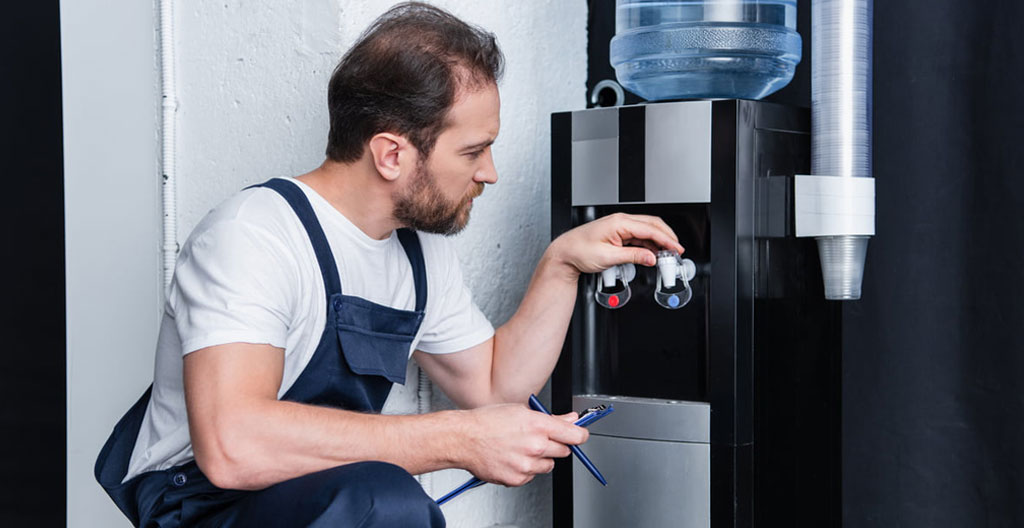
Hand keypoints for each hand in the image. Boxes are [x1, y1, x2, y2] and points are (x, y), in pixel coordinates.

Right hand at [458, 404, 586, 486]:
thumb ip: (550, 418)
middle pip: (564, 451)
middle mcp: (535, 446)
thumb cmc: (487, 422)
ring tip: (521, 448)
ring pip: (548, 465)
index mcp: (538, 425)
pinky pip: (532, 476)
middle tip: (540, 439)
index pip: (575, 435)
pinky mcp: (517, 478)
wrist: (464, 439)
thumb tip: (570, 419)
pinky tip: (512, 458)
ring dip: (541, 459)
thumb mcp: (520, 410)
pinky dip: (526, 469)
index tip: (580, 435)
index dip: (580, 434)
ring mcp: (527, 464)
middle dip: (556, 445)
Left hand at [548, 213, 683, 277]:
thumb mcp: (608, 258)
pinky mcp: (617, 234)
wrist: (565, 253)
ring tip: (667, 254)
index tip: (676, 248)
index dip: (666, 239)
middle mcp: (620, 221)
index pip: (650, 229)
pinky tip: (653, 253)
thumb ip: (633, 257)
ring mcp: (619, 227)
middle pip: (652, 225)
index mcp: (619, 223)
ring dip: (658, 241)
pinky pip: (638, 236)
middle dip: (667, 237)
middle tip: (677, 250)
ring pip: (646, 230)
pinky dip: (648, 244)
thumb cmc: (579, 252)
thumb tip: (651, 258)